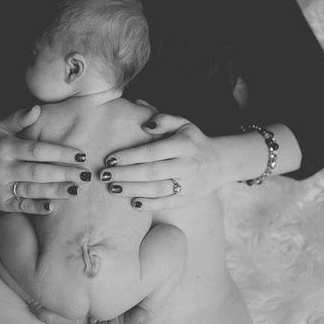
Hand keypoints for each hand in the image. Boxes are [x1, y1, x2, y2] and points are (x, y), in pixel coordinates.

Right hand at [0, 106, 88, 213]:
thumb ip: (19, 118)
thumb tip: (38, 108)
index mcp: (6, 147)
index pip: (39, 150)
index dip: (61, 153)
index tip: (80, 155)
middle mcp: (3, 167)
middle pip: (40, 172)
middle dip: (65, 173)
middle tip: (86, 175)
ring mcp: (1, 186)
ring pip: (33, 190)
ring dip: (57, 191)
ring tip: (76, 190)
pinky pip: (21, 205)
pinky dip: (36, 207)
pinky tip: (52, 207)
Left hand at [101, 101, 223, 210]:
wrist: (219, 163)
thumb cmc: (192, 141)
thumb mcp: (183, 124)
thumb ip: (163, 119)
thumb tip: (144, 122)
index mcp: (184, 145)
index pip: (152, 152)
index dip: (130, 156)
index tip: (110, 158)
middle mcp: (187, 166)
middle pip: (151, 172)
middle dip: (125, 174)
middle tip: (104, 175)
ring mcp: (188, 185)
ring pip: (156, 190)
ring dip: (132, 190)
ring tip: (112, 188)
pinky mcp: (187, 199)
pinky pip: (167, 204)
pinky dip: (150, 205)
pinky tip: (133, 203)